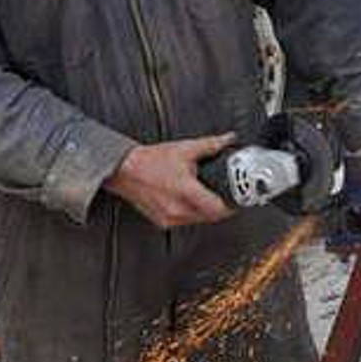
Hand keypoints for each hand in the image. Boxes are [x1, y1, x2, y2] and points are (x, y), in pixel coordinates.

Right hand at [104, 133, 235, 229]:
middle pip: (210, 217)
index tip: (236, 199)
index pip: (218, 209)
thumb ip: (211, 145)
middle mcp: (178, 208)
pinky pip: (185, 221)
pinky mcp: (163, 222)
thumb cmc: (149, 161)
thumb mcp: (185, 149)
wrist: (125, 170)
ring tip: (206, 197)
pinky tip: (189, 201)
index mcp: (186, 191)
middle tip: (224, 196)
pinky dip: (191, 213)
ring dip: (206, 212)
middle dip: (220, 207)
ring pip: (198, 221)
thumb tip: (228, 139)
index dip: (231, 205)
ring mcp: (170, 218)